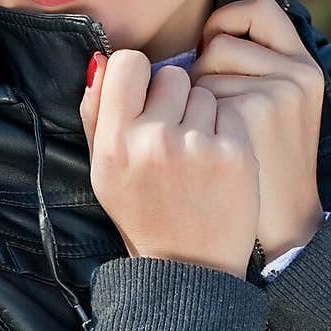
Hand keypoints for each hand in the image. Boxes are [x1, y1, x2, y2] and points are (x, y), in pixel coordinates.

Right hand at [79, 49, 261, 279]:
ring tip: (195, 154)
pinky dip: (226, 131)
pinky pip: (231, 111)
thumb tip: (100, 60)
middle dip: (173, 99)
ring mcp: (197, 146)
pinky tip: (217, 162)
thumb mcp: (104, 171)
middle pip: (171, 74)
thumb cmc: (143, 215)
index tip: (144, 99)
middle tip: (173, 138)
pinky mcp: (235, 153)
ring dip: (202, 115)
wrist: (189, 269)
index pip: (128, 62)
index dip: (138, 77)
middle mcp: (153, 140)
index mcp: (115, 142)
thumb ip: (96, 114)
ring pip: (204, 92)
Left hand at [188, 0, 325, 260]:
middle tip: (211, 113)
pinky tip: (210, 150)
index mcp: (305, 67)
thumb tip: (202, 36)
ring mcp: (276, 92)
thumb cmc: (265, 166)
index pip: (261, 10)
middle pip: (220, 42)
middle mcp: (296, 73)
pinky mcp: (252, 113)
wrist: (282, 224)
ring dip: (193, 98)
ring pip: (203, 70)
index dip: (227, 19)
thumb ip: (253, 69)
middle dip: (201, 72)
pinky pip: (197, 98)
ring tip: (212, 134)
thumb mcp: (278, 110)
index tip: (210, 45)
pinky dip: (192, 121)